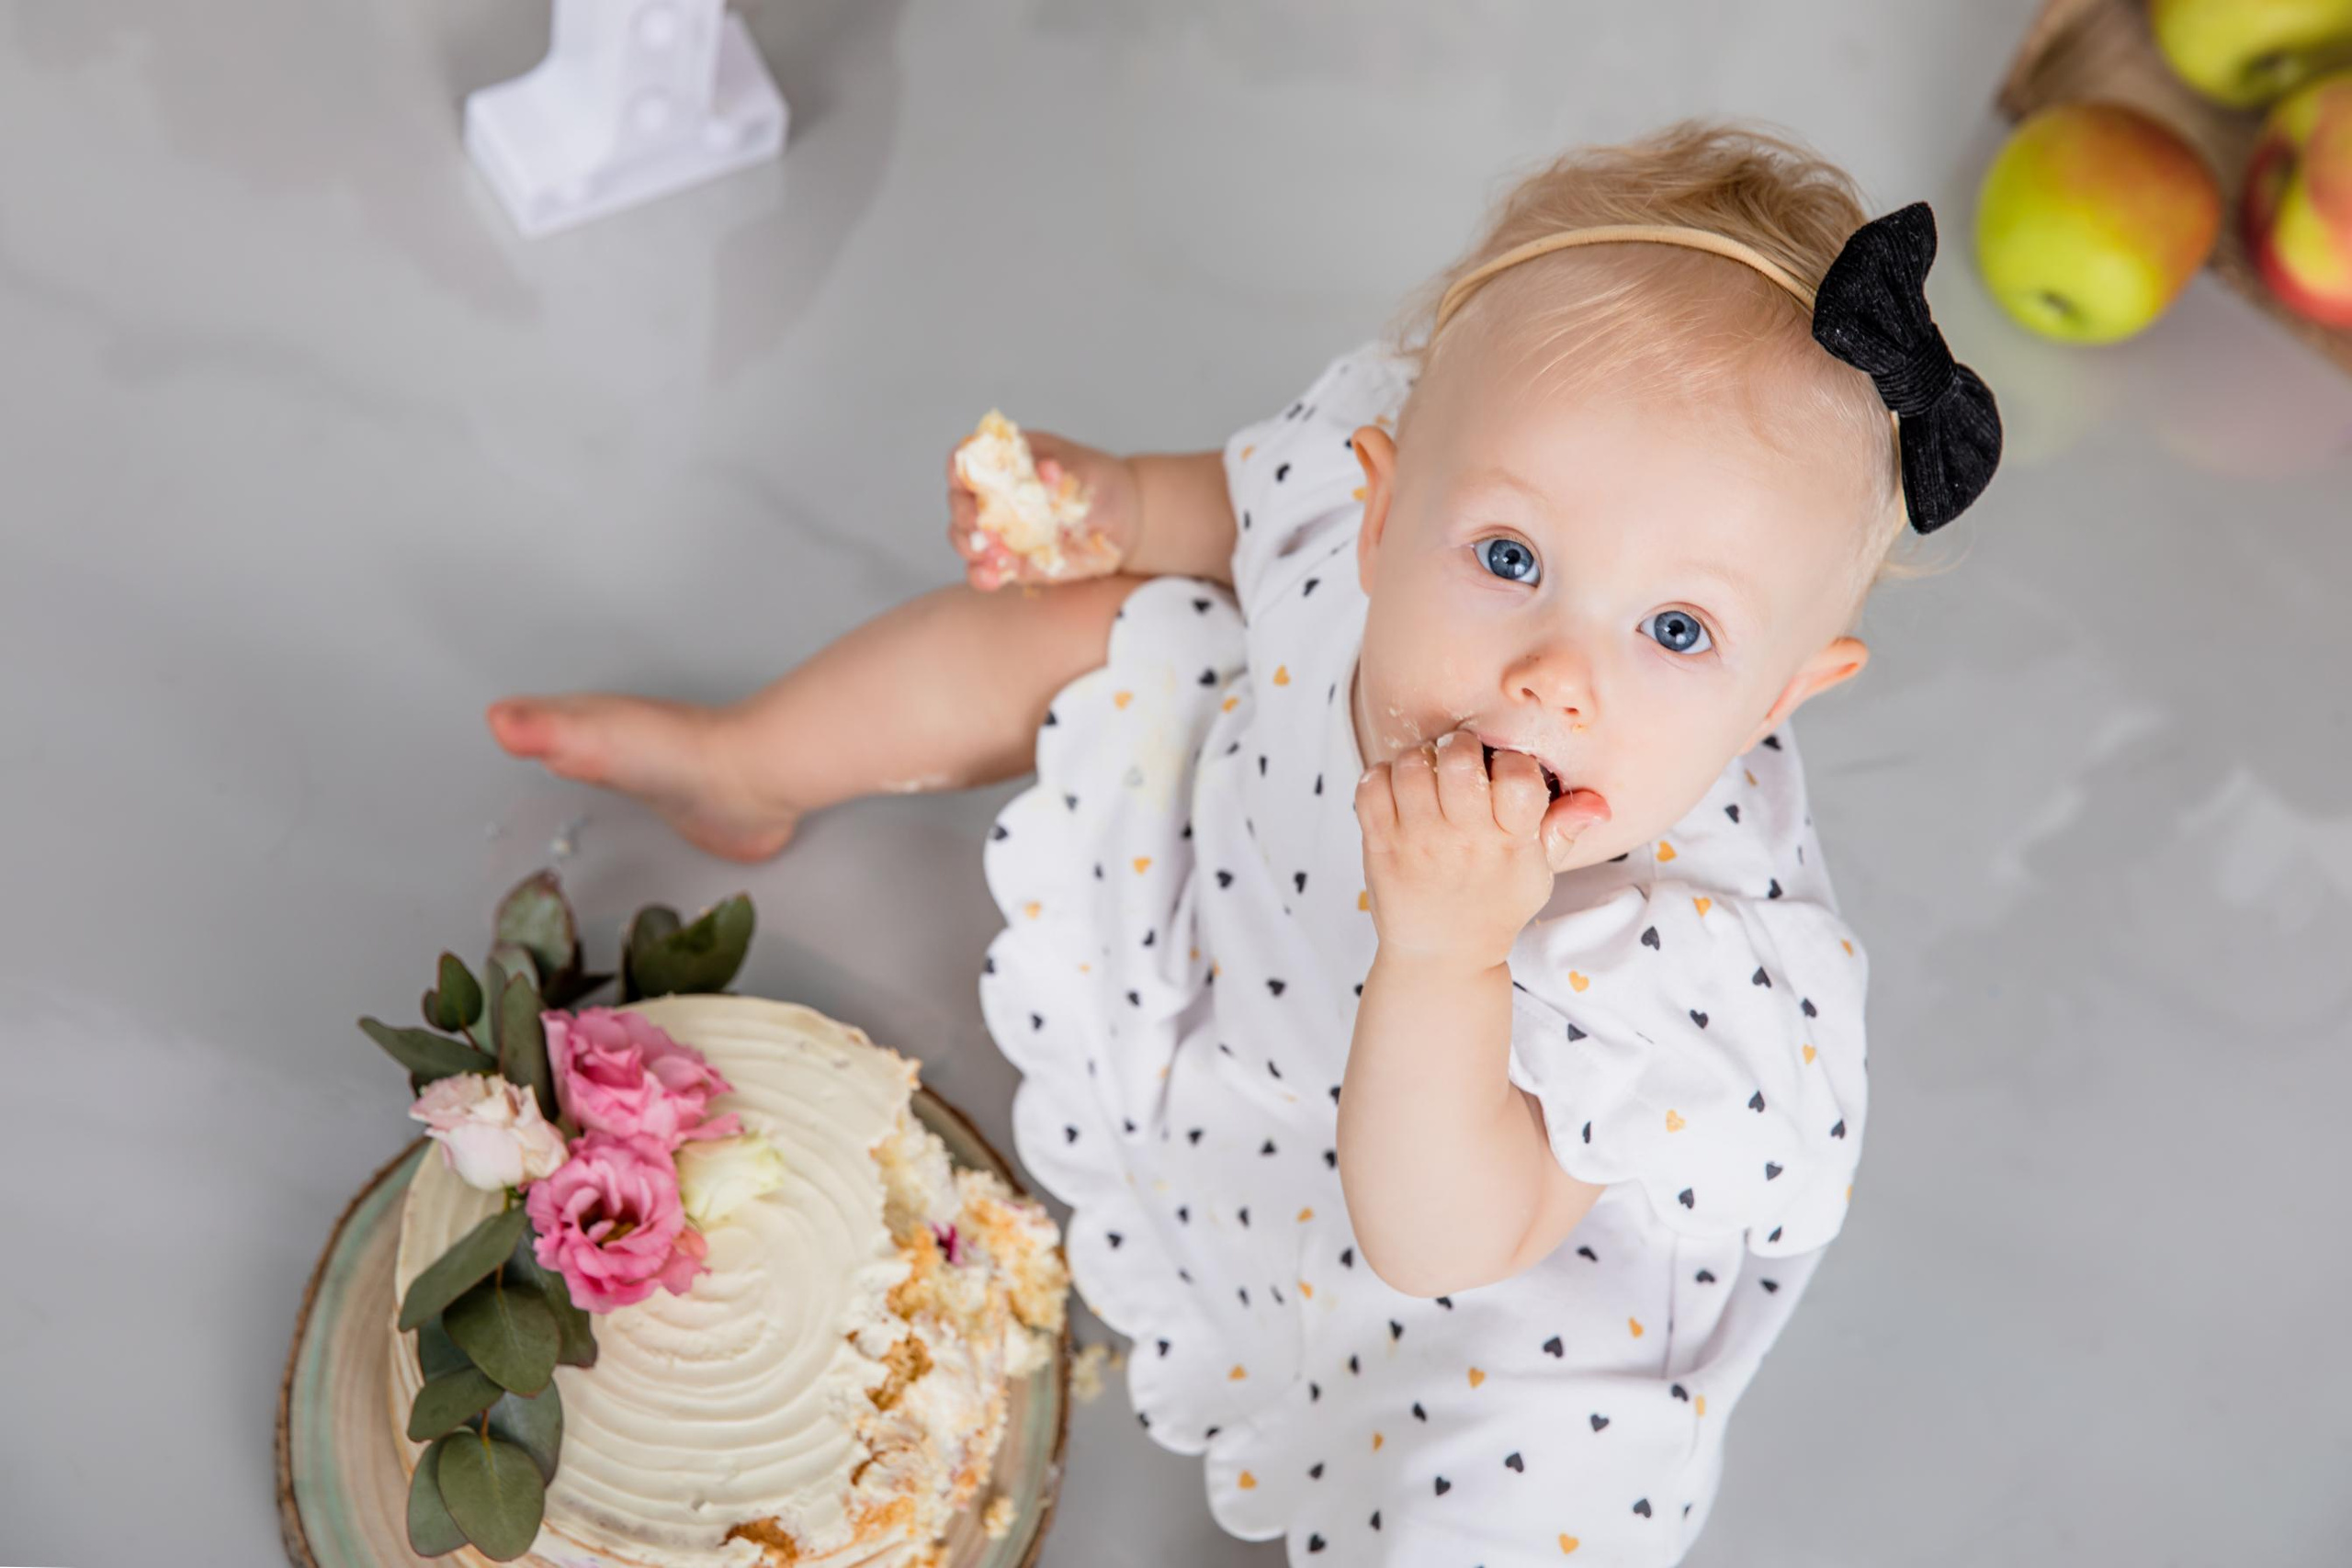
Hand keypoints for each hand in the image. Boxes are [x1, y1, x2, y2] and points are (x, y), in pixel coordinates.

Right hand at [946, 430, 1140, 591]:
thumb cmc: (1101, 485)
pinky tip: (994, 578)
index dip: (960, 471)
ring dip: (970, 548)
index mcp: (1007, 461)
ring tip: (992, 556)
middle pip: (958, 501)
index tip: (969, 487)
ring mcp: (999, 529)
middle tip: (983, 529)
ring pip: (964, 538)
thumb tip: (1045, 471)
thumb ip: (1063, 474)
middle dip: (964, 516)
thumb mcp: (1087, 474)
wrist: (1125, 522)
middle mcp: (994, 494)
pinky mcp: (1010, 561)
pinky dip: (983, 575)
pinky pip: (984, 570)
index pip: (968, 459)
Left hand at [1354, 728, 1610, 970]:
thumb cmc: (1492, 908)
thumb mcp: (1537, 876)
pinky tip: (1399, 791)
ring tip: (1429, 776)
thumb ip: (1562, 832)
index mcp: (1509, 843)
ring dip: (1421, 759)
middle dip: (1462, 748)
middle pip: (1458, 761)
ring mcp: (1417, 841)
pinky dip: (1382, 775)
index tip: (1507, 772)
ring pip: (1411, 765)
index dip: (1515, 763)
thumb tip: (1597, 805)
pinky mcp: (1380, 844)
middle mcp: (1462, 839)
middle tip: (1462, 763)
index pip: (1519, 780)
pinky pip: (1371, 786)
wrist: (1441, 956)